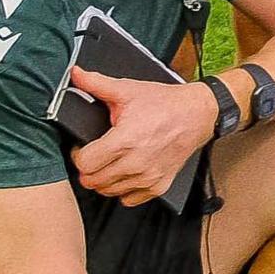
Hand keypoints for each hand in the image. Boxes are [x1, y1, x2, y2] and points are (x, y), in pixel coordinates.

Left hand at [69, 65, 220, 203]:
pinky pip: (129, 200)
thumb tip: (76, 74)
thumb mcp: (128, 90)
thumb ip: (97, 84)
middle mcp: (136, 163)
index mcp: (125, 140)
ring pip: (108, 192)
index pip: (85, 164)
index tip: (83, 148)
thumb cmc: (164, 103)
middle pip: (92, 181)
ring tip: (109, 163)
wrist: (198, 114)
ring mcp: (148, 177)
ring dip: (104, 180)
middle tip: (95, 155)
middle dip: (88, 168)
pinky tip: (125, 173)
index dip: (78, 155)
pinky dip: (123, 190)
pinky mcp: (159, 185)